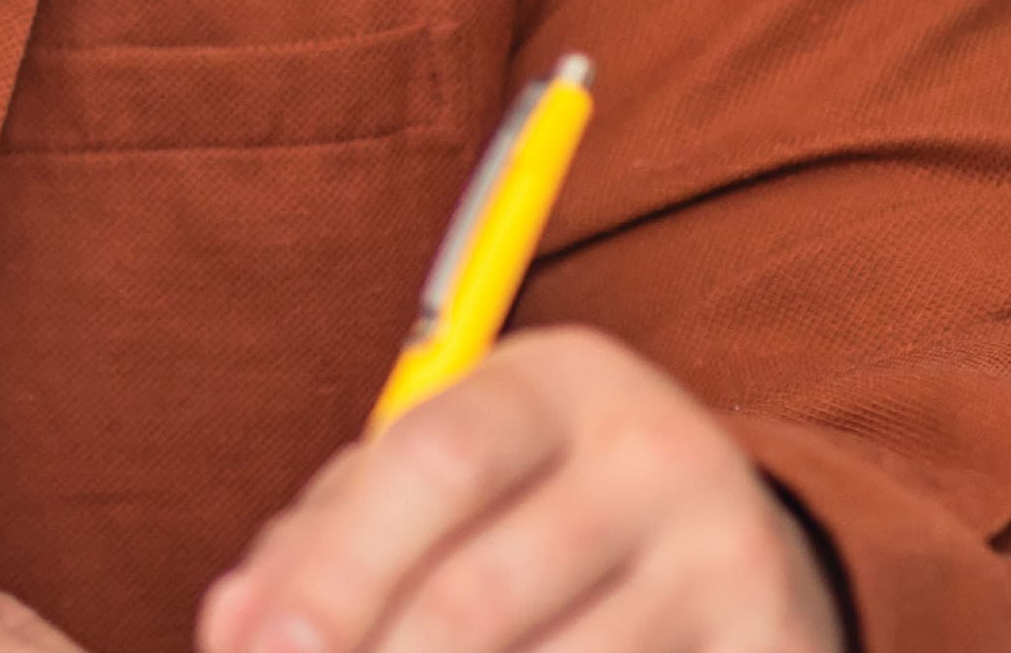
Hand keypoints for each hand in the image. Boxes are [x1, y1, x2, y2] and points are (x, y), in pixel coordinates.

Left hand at [201, 330, 844, 652]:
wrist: (746, 551)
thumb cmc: (533, 513)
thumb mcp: (443, 485)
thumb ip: (325, 538)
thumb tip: (235, 629)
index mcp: (555, 384)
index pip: (434, 461)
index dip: (338, 570)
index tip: (269, 651)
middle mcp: (656, 455)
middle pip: (483, 590)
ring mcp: (731, 559)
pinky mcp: (775, 650)